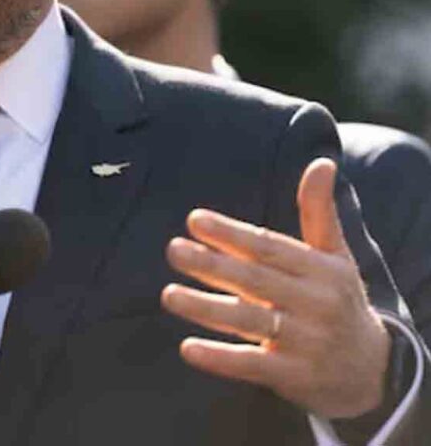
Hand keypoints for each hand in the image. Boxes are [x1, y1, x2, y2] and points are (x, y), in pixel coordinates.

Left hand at [161, 157, 390, 418]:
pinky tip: (188, 348)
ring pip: (248, 321)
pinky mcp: (294, 376)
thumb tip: (321, 162)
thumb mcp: (335, 255)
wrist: (371, 371)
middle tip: (173, 249)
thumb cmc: (339, 299)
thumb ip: (319, 211)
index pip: (269, 248)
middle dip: (211, 264)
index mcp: (321, 270)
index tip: (194, 219)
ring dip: (205, 308)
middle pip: (254, 281)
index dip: (231, 234)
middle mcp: (315, 304)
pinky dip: (220, 358)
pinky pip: (252, 365)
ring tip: (168, 294)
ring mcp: (305, 342)